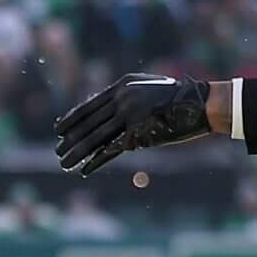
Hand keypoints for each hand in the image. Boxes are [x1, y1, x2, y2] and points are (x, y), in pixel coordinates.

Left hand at [55, 74, 213, 174]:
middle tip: (57, 150)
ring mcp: (129, 116)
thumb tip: (111, 108)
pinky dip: (96, 161)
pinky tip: (85, 170)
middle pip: (89, 123)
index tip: (59, 128)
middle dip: (70, 138)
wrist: (199, 104)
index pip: (91, 105)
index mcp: (123, 86)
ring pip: (96, 138)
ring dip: (77, 152)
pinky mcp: (138, 134)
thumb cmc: (177, 98)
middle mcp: (122, 99)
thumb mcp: (148, 89)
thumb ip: (128, 96)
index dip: (73, 118)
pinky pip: (112, 150)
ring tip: (64, 162)